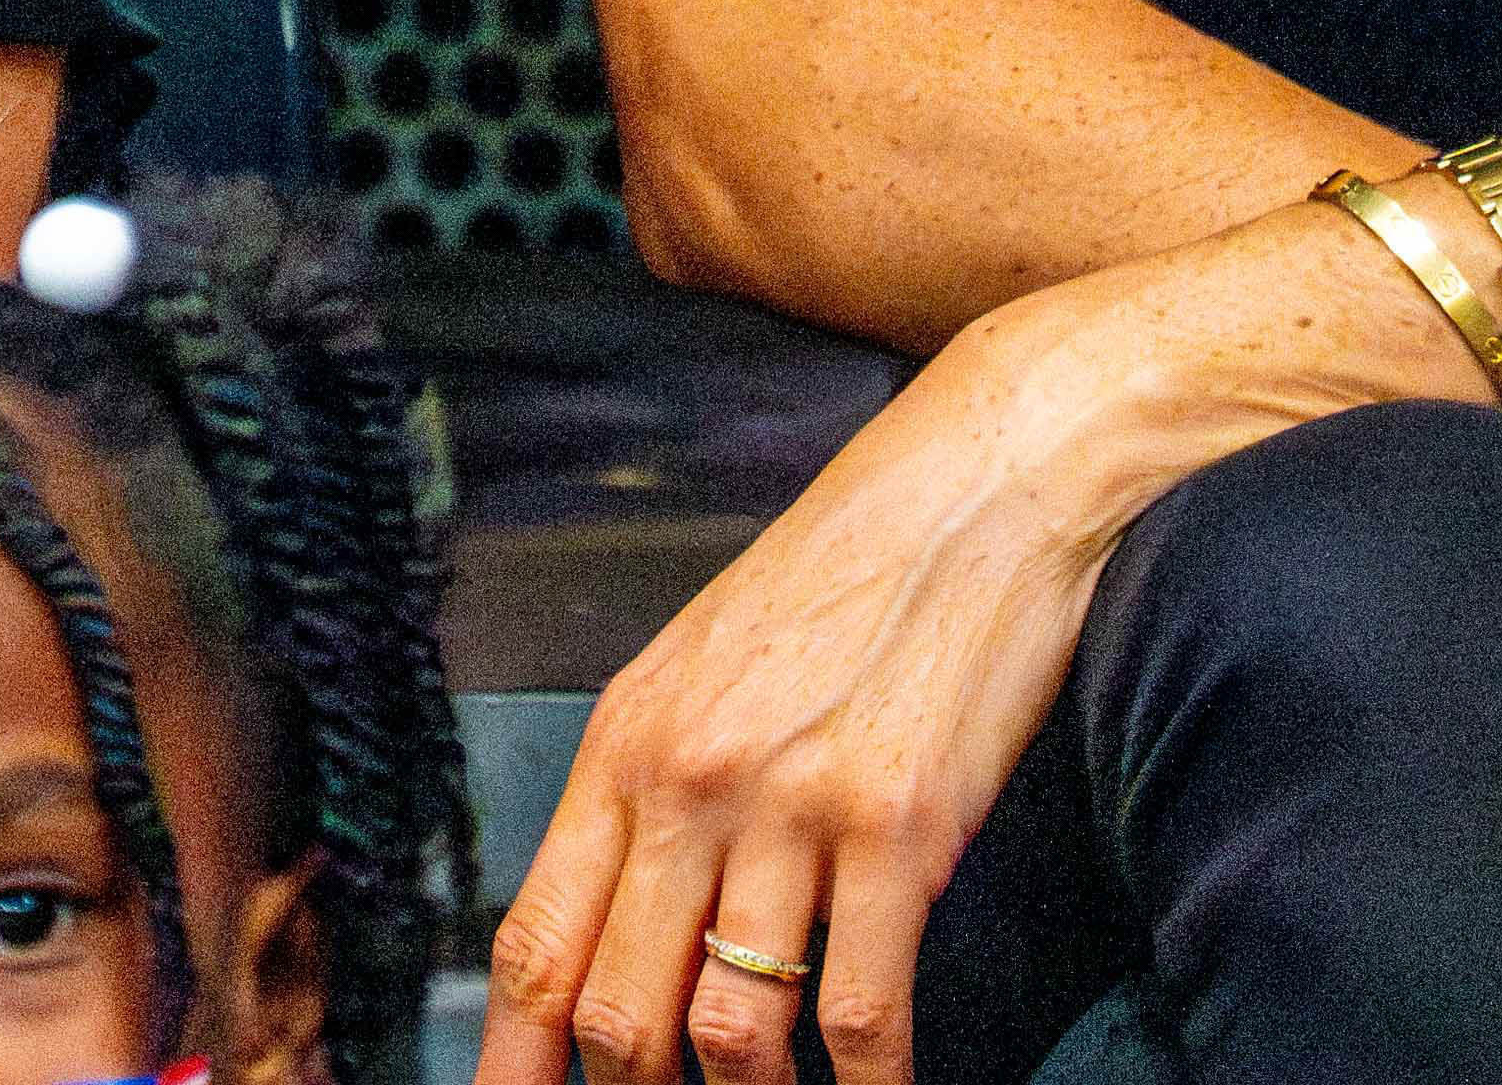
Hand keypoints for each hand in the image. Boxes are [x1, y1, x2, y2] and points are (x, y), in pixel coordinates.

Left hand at [478, 206, 1467, 1084]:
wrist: (985, 475)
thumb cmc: (855, 570)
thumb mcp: (714, 666)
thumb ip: (662, 796)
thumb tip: (631, 933)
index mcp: (628, 740)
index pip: (532, 943)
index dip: (515, 1062)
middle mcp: (687, 777)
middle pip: (615, 1012)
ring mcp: (789, 805)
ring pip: (725, 1037)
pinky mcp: (898, 825)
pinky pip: (859, 1018)